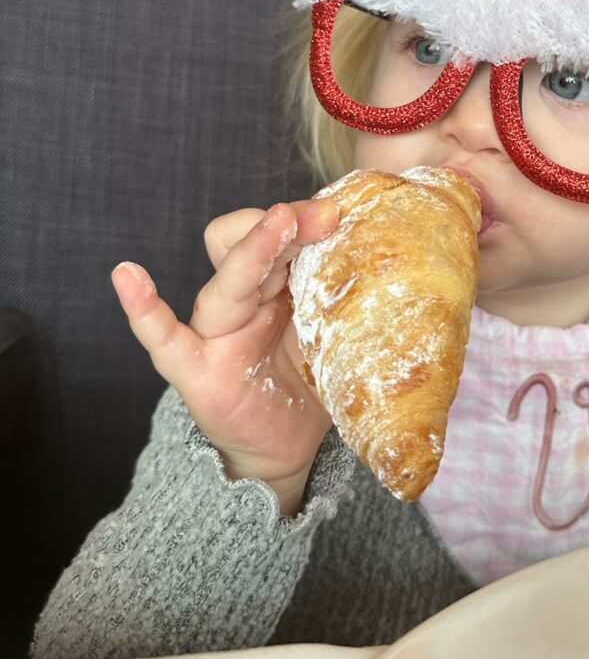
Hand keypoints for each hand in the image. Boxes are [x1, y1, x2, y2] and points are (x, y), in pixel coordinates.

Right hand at [111, 200, 340, 513]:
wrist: (288, 447)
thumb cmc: (312, 378)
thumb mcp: (336, 331)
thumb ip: (348, 297)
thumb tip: (391, 257)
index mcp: (275, 283)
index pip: (276, 231)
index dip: (303, 217)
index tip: (340, 212)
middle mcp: (241, 298)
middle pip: (246, 243)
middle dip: (285, 225)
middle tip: (323, 216)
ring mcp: (215, 331)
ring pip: (225, 280)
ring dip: (254, 250)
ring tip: (279, 224)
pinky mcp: (197, 371)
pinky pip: (163, 337)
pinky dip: (144, 309)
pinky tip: (128, 276)